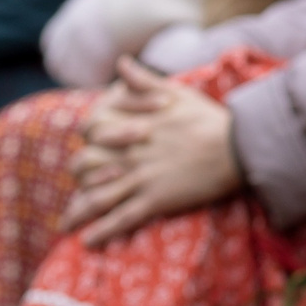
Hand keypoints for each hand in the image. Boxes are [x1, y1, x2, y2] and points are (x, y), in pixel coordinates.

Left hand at [61, 58, 241, 243]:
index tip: (92, 144)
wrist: (238, 146)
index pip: (91, 129)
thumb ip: (143, 80)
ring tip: (67, 225)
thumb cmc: (209, 117)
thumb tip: (121, 63)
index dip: (90, 136)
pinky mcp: (155, 200)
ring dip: (77, 213)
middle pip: (84, 165)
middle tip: (81, 186)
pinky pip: (119, 220)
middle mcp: (128, 153)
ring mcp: (139, 178)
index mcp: (130, 125)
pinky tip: (89, 242)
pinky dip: (101, 233)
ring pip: (95, 198)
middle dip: (79, 177)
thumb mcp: (176, 91)